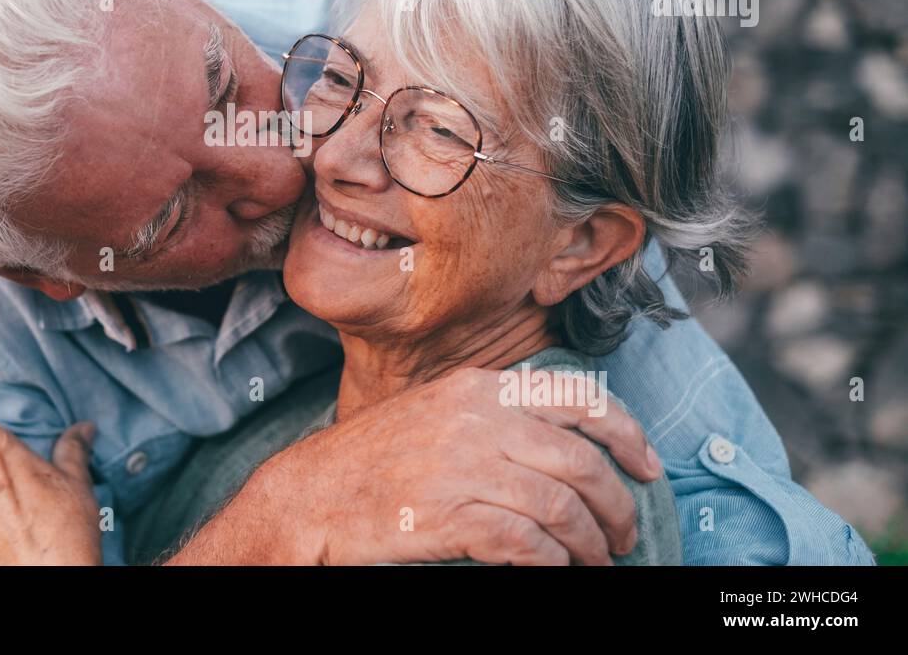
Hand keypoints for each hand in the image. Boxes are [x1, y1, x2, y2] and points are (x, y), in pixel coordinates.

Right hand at [178, 365, 660, 565]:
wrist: (308, 495)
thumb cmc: (371, 460)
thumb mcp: (437, 413)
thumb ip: (495, 417)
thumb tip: (566, 448)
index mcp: (478, 387)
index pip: (579, 397)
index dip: (627, 434)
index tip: (647, 466)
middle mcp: (476, 418)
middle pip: (581, 460)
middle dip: (616, 504)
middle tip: (623, 534)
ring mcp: (462, 464)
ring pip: (562, 505)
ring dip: (590, 542)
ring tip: (596, 560)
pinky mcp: (449, 514)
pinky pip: (527, 542)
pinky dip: (552, 561)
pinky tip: (554, 569)